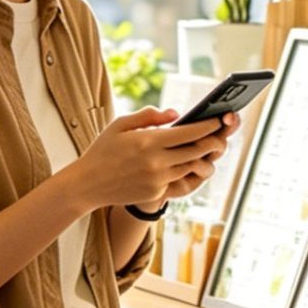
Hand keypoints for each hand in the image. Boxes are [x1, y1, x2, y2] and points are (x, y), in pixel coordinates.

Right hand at [68, 108, 234, 211]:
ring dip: (200, 157)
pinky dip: (184, 169)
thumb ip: (149, 116)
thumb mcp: (121, 124)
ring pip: (191, 167)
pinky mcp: (156, 193)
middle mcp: (157, 162)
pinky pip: (179, 179)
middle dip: (213, 141)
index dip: (208, 126)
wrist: (87, 184)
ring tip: (207, 146)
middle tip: (220, 133)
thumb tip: (176, 114)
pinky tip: (188, 161)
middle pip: (197, 151)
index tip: (219, 119)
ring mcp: (158, 180)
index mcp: (149, 142)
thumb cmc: (103, 150)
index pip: (190, 133)